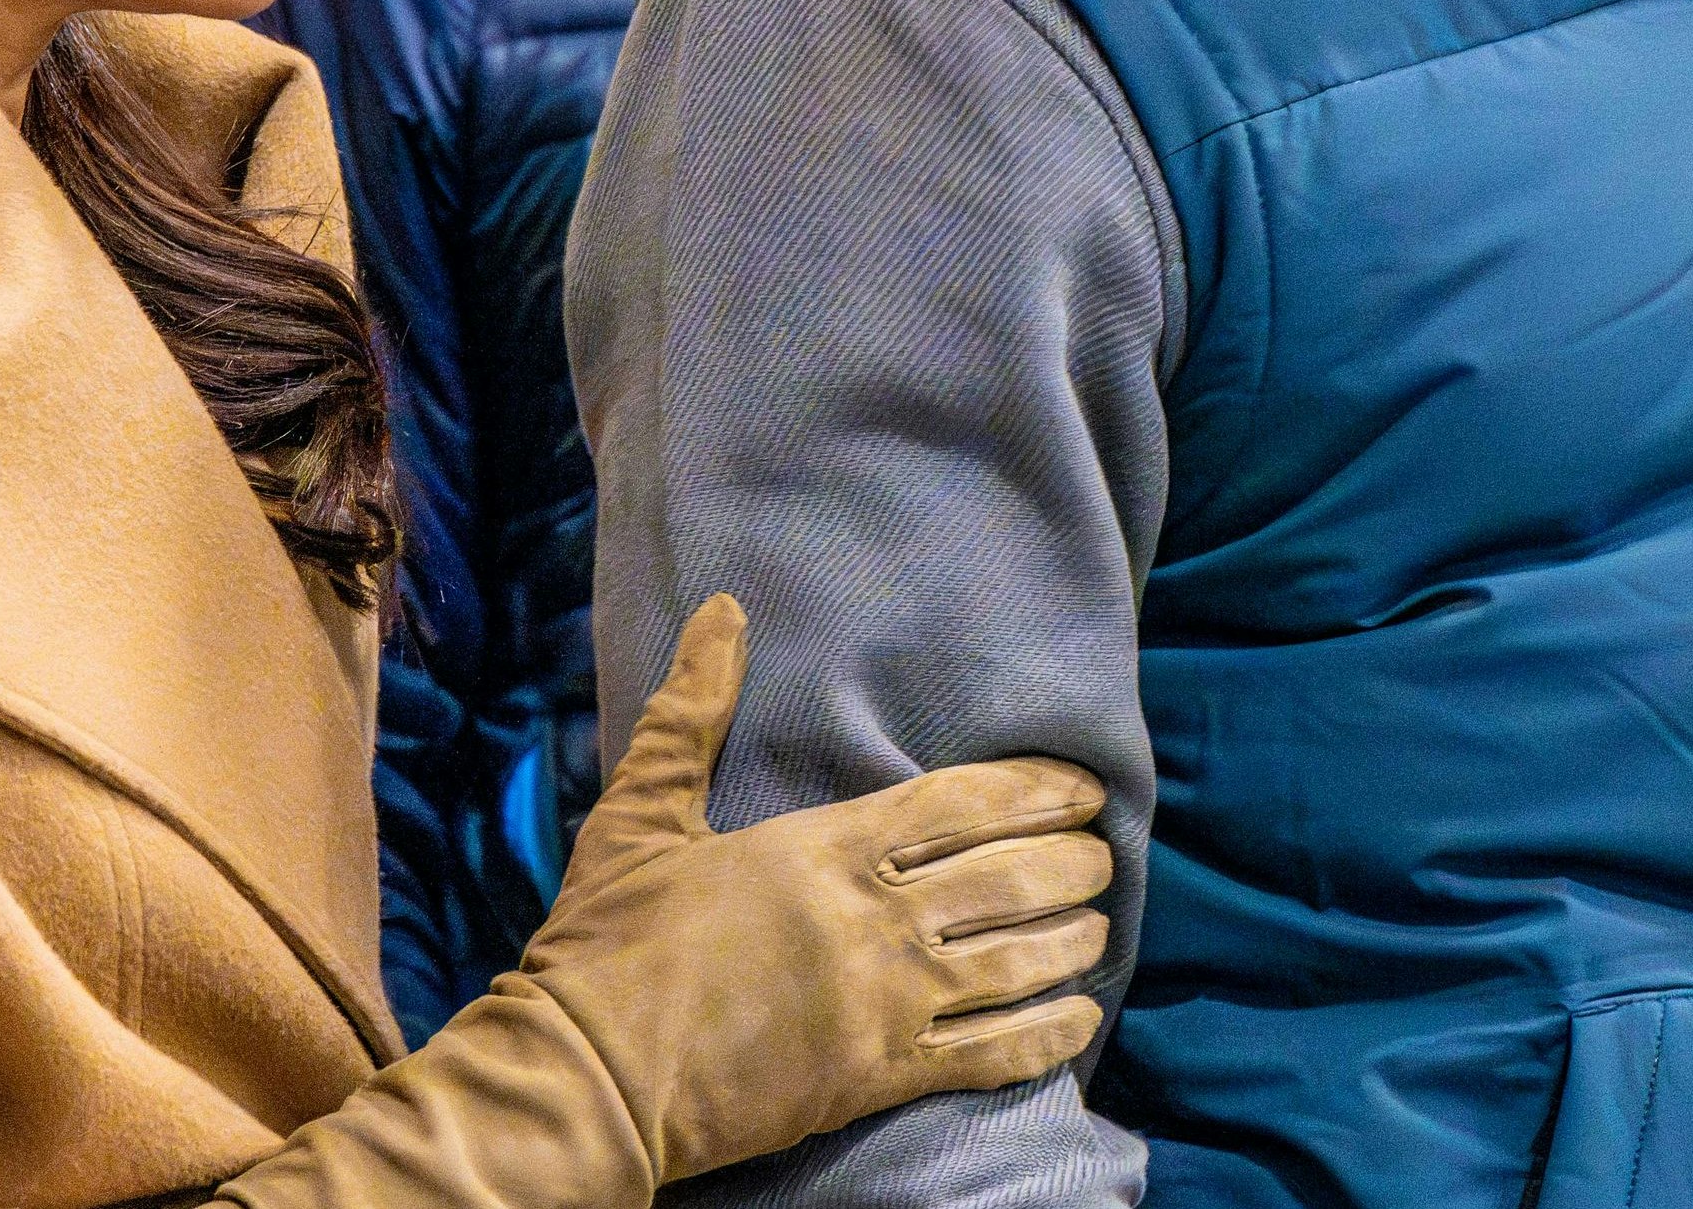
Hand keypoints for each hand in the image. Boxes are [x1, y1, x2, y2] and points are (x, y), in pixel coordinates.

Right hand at [509, 596, 1110, 1183]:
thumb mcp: (641, 812)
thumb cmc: (609, 943)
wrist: (589, 1077)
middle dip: (1068, 863)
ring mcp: (883, 1006)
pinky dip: (1045, 1036)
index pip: (957, 804)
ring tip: (1101, 925)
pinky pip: (989, 1055)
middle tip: (1103, 853)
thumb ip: (691, 710)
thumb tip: (723, 611)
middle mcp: (872, 923)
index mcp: (823, 850)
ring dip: (1069, 941)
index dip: (1033, 791)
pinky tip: (1079, 1022)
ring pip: (1012, 963)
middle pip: (1005, 880)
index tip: (1083, 787)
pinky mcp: (878, 1080)